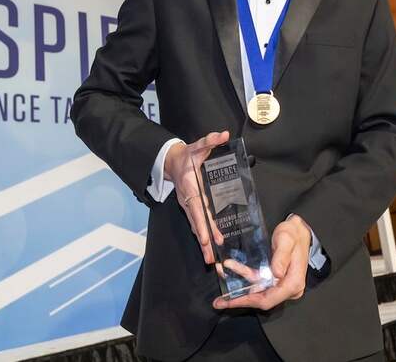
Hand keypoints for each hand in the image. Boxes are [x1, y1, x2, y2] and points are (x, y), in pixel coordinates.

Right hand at [165, 130, 229, 263]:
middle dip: (203, 240)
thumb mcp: (198, 146)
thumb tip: (223, 134)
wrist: (172, 162)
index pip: (197, 208)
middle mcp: (189, 200)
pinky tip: (209, 250)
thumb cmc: (186, 156)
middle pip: (196, 223)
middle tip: (211, 256)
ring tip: (210, 260)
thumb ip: (210, 140)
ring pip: (196, 227)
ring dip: (202, 244)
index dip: (203, 223)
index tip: (208, 238)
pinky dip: (203, 238)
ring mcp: (189, 206)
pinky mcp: (192, 209)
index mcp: (190, 187)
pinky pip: (197, 225)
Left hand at [213, 215, 311, 310]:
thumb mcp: (286, 240)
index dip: (248, 301)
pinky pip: (259, 284)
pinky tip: (232, 275)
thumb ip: (281, 256)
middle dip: (240, 299)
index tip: (231, 300)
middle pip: (261, 299)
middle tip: (221, 301)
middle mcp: (288, 288)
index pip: (268, 299)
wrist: (299, 230)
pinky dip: (245, 281)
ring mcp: (282, 285)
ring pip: (258, 292)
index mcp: (293, 283)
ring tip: (223, 288)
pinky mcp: (276, 280)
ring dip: (240, 290)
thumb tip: (276, 273)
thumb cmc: (294, 234)